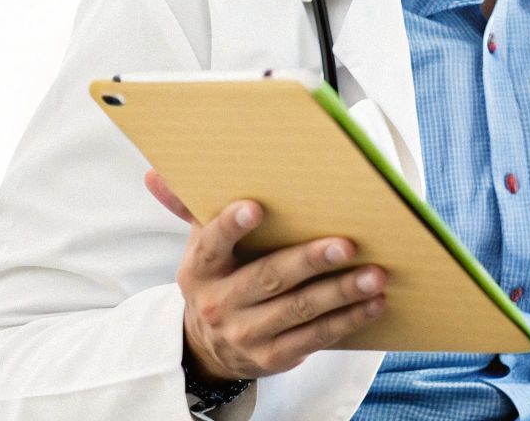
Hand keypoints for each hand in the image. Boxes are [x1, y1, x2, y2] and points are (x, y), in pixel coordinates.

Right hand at [144, 169, 387, 381]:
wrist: (206, 347)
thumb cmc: (216, 278)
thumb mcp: (199, 246)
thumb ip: (187, 207)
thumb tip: (154, 172)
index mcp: (201, 268)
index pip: (213, 243)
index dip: (231, 225)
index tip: (254, 206)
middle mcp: (221, 303)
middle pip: (269, 278)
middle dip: (310, 261)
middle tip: (347, 244)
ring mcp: (247, 333)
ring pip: (299, 310)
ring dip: (341, 292)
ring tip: (375, 274)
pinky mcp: (274, 356)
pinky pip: (315, 337)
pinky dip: (348, 319)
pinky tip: (373, 302)